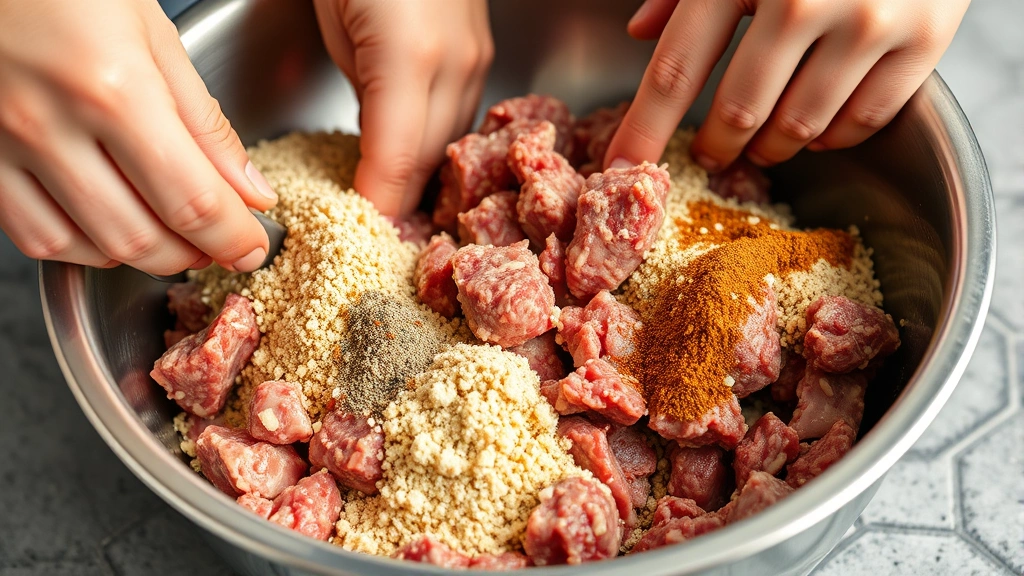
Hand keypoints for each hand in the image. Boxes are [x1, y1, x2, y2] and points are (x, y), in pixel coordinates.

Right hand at [0, 0, 276, 274]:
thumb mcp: (156, 38)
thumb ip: (207, 125)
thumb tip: (252, 194)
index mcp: (113, 88)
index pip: (192, 200)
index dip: (232, 238)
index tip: (252, 248)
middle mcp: (51, 125)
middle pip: (142, 237)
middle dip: (195, 251)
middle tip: (218, 239)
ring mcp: (5, 147)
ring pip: (91, 247)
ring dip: (147, 254)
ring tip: (173, 231)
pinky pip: (38, 238)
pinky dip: (88, 248)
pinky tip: (114, 224)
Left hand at [313, 0, 493, 216]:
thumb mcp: (335, 24)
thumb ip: (360, 89)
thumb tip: (372, 140)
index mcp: (410, 55)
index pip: (396, 158)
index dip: (379, 202)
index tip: (363, 230)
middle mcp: (456, 61)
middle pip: (428, 159)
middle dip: (400, 199)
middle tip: (374, 227)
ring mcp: (476, 56)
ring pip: (451, 141)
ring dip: (422, 173)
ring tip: (393, 197)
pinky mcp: (483, 50)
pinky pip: (462, 114)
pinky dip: (437, 139)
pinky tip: (414, 149)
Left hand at [605, 0, 969, 171]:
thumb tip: (640, 32)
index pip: (675, 70)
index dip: (644, 130)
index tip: (622, 168)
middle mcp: (802, 0)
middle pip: (738, 112)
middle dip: (716, 146)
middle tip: (712, 153)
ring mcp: (868, 22)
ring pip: (800, 127)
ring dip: (772, 147)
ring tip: (763, 142)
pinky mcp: (924, 39)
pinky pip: (862, 122)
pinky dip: (833, 137)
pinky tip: (819, 127)